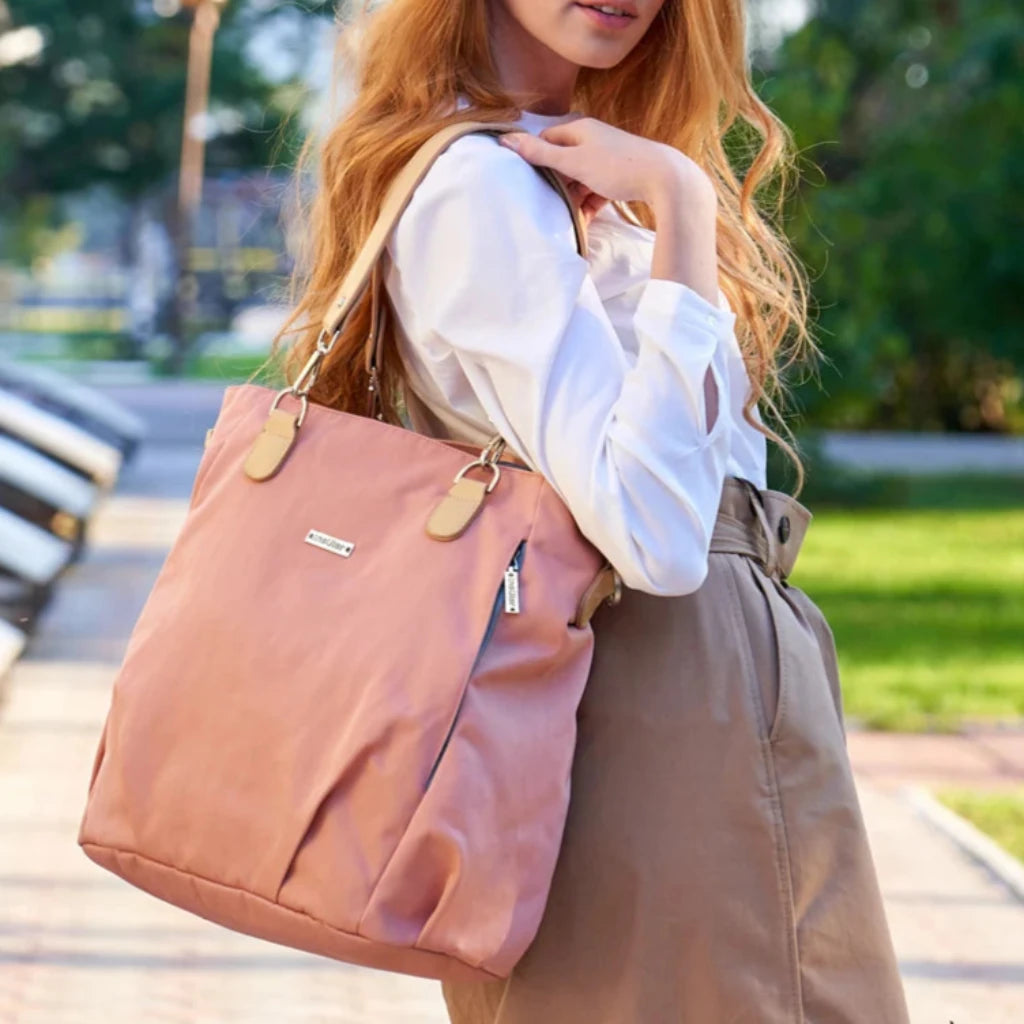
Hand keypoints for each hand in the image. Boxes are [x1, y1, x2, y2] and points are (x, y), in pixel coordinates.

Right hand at [498, 117, 714, 210]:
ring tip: (568, 218)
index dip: (536, 160)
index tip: (528, 182)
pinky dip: (590, 203)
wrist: (665, 179)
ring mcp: (607, 158)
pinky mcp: (619, 177)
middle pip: (563, 162)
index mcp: (580, 129)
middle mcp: (593, 139)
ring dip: (572, 198)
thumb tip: (505, 138)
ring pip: (580, 179)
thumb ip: (540, 153)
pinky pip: (596, 190)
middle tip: (548, 205)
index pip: (547, 140)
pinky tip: (586, 220)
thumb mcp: (574, 161)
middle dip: (556, 184)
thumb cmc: (617, 166)